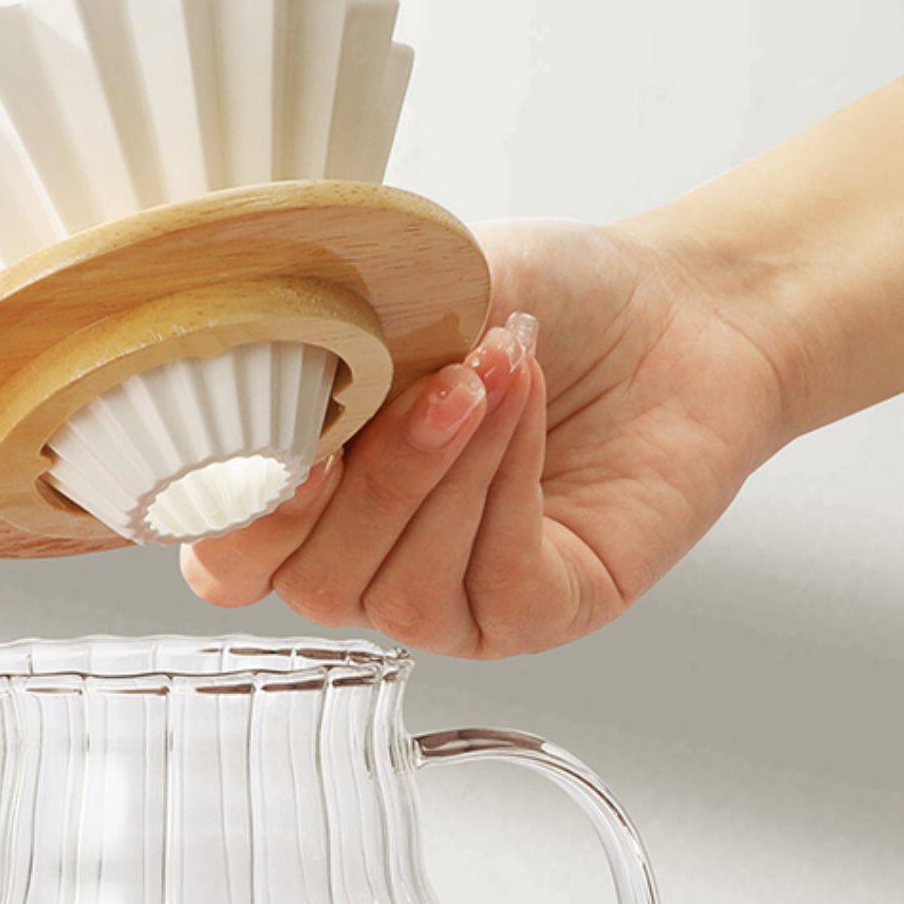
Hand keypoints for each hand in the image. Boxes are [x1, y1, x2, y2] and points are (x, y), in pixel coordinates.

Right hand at [179, 217, 789, 657]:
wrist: (677, 307)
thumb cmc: (541, 297)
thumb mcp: (416, 288)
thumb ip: (329, 330)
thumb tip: (265, 349)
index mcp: (310, 494)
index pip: (226, 557)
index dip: (247, 520)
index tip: (300, 443)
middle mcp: (368, 560)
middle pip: (315, 583)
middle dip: (377, 480)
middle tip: (439, 381)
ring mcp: (449, 599)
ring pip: (403, 589)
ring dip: (451, 472)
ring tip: (501, 368)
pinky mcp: (538, 615)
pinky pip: (496, 585)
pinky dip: (511, 488)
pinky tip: (530, 407)